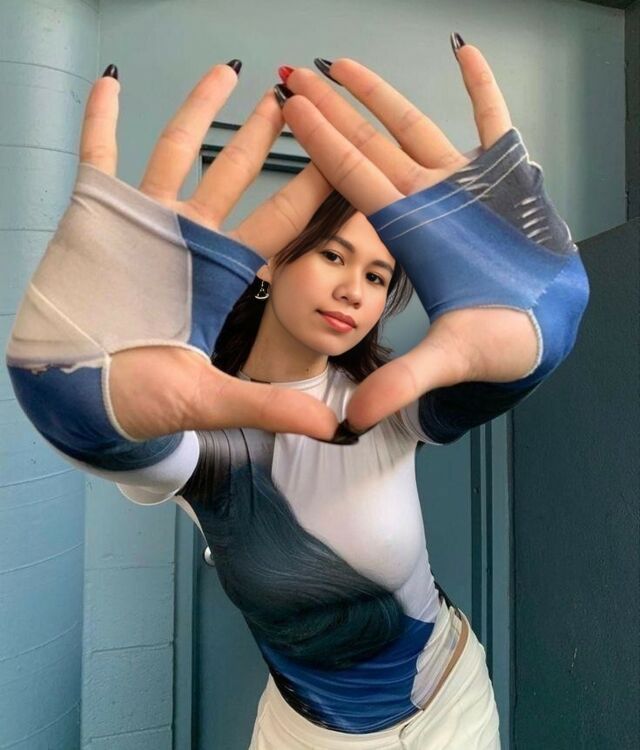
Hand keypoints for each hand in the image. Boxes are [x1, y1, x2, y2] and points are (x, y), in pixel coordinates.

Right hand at [80, 65, 338, 440]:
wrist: (82, 396)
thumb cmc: (143, 399)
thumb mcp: (211, 398)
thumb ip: (271, 406)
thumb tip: (335, 429)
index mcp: (223, 274)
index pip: (281, 223)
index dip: (311, 187)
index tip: (339, 151)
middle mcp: (190, 242)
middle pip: (237, 176)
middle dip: (265, 137)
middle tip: (295, 101)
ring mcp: (145, 224)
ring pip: (177, 154)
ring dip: (200, 114)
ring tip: (227, 74)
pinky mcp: (98, 217)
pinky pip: (99, 156)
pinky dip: (103, 121)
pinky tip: (112, 84)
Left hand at [277, 43, 540, 430]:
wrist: (545, 329)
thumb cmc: (500, 341)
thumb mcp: (448, 357)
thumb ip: (402, 380)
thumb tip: (352, 421)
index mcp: (409, 232)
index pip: (354, 178)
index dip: (320, 143)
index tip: (288, 109)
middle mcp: (429, 203)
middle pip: (370, 145)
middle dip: (333, 109)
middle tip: (293, 74)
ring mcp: (465, 187)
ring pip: (417, 126)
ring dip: (382, 94)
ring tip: (343, 62)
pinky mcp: (506, 177)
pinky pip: (495, 120)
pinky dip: (483, 88)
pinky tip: (465, 54)